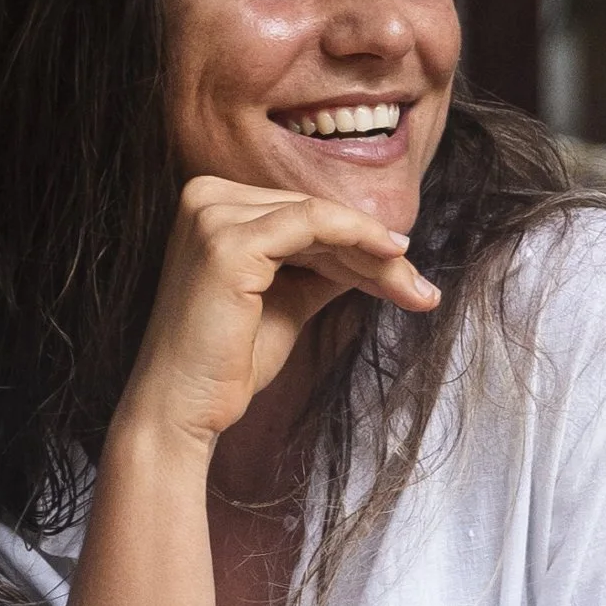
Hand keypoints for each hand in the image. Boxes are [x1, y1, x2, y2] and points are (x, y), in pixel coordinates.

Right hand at [115, 176, 438, 456]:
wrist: (182, 409)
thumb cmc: (227, 363)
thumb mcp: (287, 301)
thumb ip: (323, 269)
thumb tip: (377, 252)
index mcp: (210, 204)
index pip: (301, 215)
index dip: (358, 245)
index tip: (407, 276)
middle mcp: (204, 196)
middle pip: (313, 214)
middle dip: (374, 253)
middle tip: (423, 290)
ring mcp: (212, 214)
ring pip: (320, 218)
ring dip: (375, 255)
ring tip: (417, 290)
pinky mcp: (228, 240)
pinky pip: (313, 223)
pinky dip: (358, 238)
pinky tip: (394, 258)